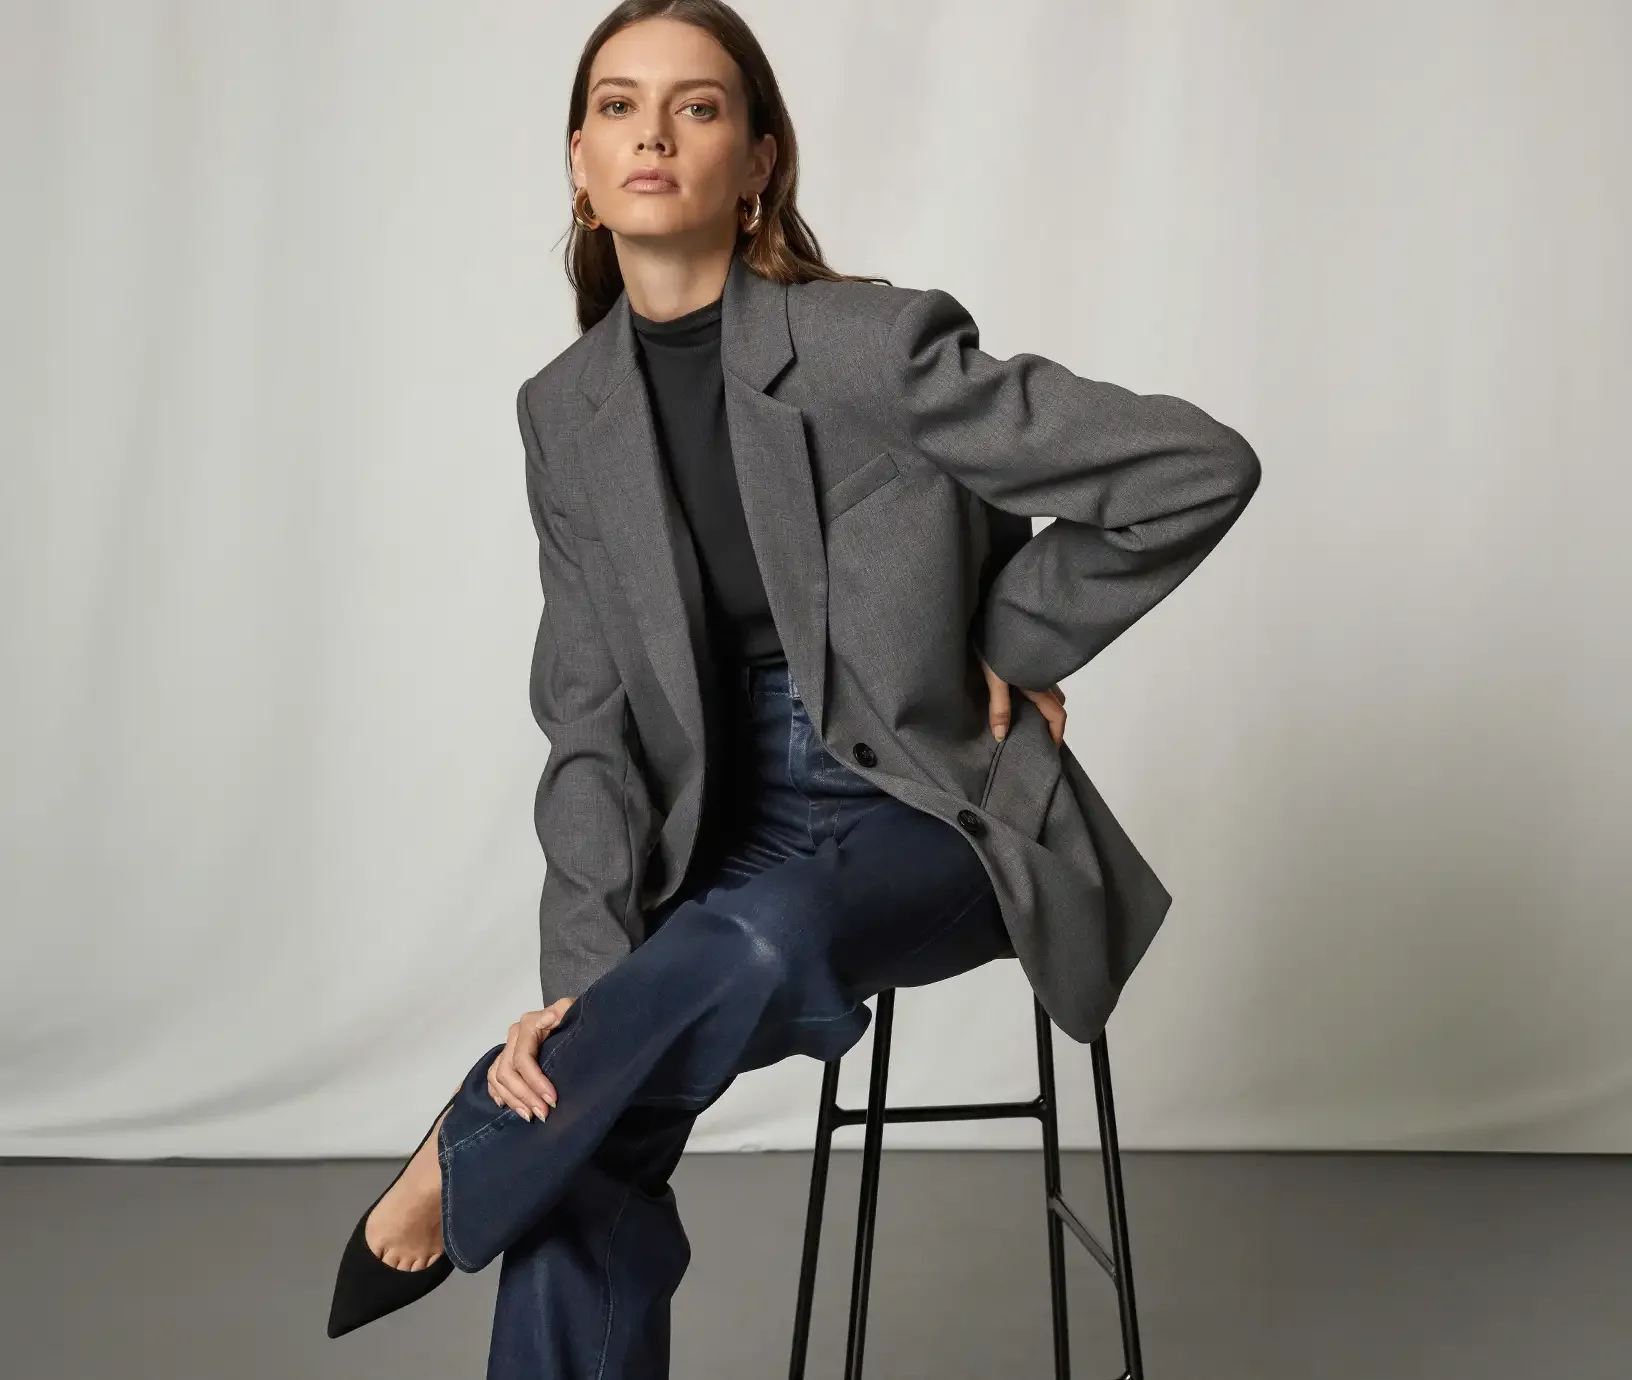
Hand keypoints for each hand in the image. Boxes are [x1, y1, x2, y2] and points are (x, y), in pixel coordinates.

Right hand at [487, 996, 575, 1120]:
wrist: (575, 1018)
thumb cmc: (576, 1017)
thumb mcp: (574, 1010)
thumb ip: (563, 1011)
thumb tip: (548, 1018)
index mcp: (528, 1025)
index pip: (523, 1058)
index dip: (535, 1081)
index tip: (552, 1100)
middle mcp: (514, 1036)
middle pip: (507, 1072)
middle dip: (524, 1096)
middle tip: (543, 1114)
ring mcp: (508, 1047)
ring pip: (497, 1078)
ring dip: (512, 1099)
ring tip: (530, 1116)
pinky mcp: (505, 1058)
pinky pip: (492, 1078)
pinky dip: (497, 1093)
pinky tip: (506, 1105)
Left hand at [977, 652, 1066, 745]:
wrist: (993, 615)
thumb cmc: (995, 646)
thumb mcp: (994, 678)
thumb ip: (999, 707)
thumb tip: (1002, 737)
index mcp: (1039, 684)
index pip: (1057, 714)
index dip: (1057, 734)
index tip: (1050, 749)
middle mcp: (1044, 676)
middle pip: (1057, 703)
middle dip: (1051, 720)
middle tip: (1036, 735)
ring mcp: (1039, 666)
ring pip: (1050, 690)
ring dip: (1044, 706)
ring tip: (1026, 718)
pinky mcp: (1029, 658)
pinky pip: (1041, 680)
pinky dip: (1037, 693)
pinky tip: (1019, 696)